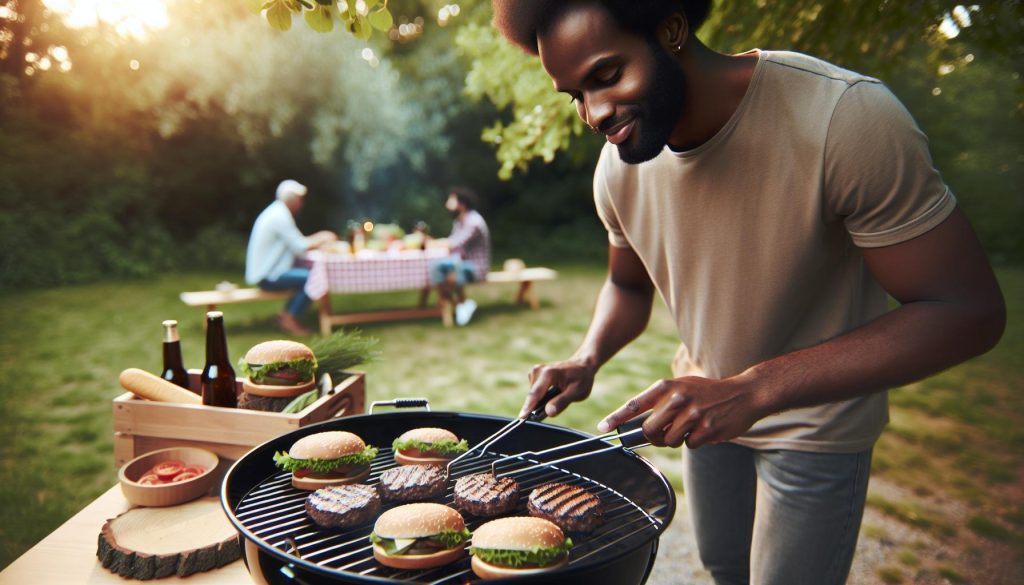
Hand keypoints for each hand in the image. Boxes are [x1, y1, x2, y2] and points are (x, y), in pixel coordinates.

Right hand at [520, 359, 596, 418]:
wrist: (582, 366)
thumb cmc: (581, 378)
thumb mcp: (577, 392)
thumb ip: (562, 402)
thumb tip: (549, 412)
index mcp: (549, 373)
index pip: (536, 393)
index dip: (528, 407)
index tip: (522, 418)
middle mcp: (539, 370)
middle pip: (533, 395)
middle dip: (538, 406)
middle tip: (551, 409)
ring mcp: (535, 371)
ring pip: (533, 395)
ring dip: (541, 401)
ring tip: (558, 396)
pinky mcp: (534, 374)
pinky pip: (534, 392)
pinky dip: (541, 397)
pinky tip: (553, 394)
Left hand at [598, 374, 765, 447]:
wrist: (744, 393)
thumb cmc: (708, 393)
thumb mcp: (682, 387)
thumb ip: (661, 403)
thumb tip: (639, 428)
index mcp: (667, 387)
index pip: (635, 405)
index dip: (617, 418)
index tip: (602, 427)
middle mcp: (677, 399)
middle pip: (649, 431)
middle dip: (654, 437)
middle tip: (666, 433)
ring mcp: (692, 414)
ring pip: (669, 441)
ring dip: (678, 439)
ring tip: (692, 425)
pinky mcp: (706, 429)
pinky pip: (690, 445)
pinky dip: (696, 441)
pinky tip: (706, 428)